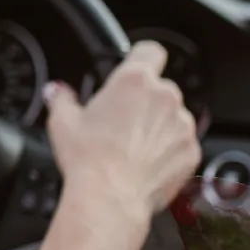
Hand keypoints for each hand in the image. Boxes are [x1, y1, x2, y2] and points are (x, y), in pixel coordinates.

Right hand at [43, 40, 201, 217]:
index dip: (141, 59)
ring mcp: (182, 124)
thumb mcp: (63, 122)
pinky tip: (145, 164)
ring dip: (158, 126)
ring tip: (132, 148)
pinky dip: (169, 151)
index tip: (133, 73)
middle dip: (144, 101)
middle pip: (159, 87)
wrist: (110, 198)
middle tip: (121, 122)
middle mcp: (164, 96)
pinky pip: (181, 143)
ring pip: (172, 116)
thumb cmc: (88, 159)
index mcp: (134, 80)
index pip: (150, 50)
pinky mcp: (192, 151)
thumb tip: (57, 92)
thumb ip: (62, 98)